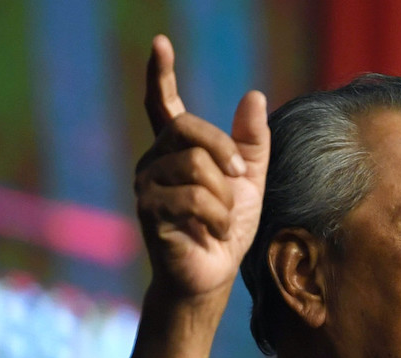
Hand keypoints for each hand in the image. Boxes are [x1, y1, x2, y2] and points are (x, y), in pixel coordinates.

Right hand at [134, 35, 269, 299]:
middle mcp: (154, 160)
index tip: (160, 43)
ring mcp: (146, 184)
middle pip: (187, 127)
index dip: (160, 74)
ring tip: (222, 218)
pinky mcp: (148, 210)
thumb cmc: (227, 228)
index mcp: (177, 149)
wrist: (215, 272)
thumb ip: (251, 141)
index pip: (163, 104)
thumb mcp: (249, 180)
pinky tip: (212, 232)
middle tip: (239, 176)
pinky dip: (215, 216)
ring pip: (194, 165)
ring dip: (223, 196)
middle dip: (223, 150)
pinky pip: (191, 196)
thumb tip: (253, 94)